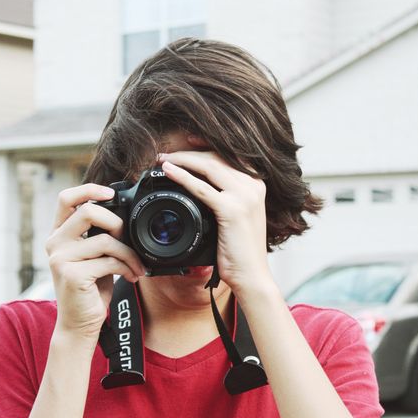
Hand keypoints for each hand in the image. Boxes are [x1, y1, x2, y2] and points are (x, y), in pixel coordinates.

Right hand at [45, 184, 144, 340]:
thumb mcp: (92, 256)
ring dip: (129, 253)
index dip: (89, 189)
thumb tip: (122, 214)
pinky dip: (127, 267)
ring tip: (136, 266)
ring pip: (105, 240)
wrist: (79, 324)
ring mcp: (60, 258)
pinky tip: (131, 276)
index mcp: (58, 234)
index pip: (66, 198)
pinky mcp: (72, 274)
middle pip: (88, 211)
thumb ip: (97, 234)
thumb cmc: (90, 288)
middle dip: (117, 223)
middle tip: (127, 240)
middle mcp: (55, 243)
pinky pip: (109, 261)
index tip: (111, 193)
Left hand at [158, 151, 271, 294]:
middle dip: (188, 152)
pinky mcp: (232, 210)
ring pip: (208, 165)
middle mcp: (253, 185)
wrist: (252, 276)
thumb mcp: (236, 217)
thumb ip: (224, 198)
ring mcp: (245, 196)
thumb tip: (199, 185)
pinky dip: (182, 176)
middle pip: (216, 156)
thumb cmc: (240, 251)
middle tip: (165, 154)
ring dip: (182, 160)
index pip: (229, 154)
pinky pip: (201, 187)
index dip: (206, 145)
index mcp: (256, 184)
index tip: (187, 140)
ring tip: (162, 160)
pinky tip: (168, 171)